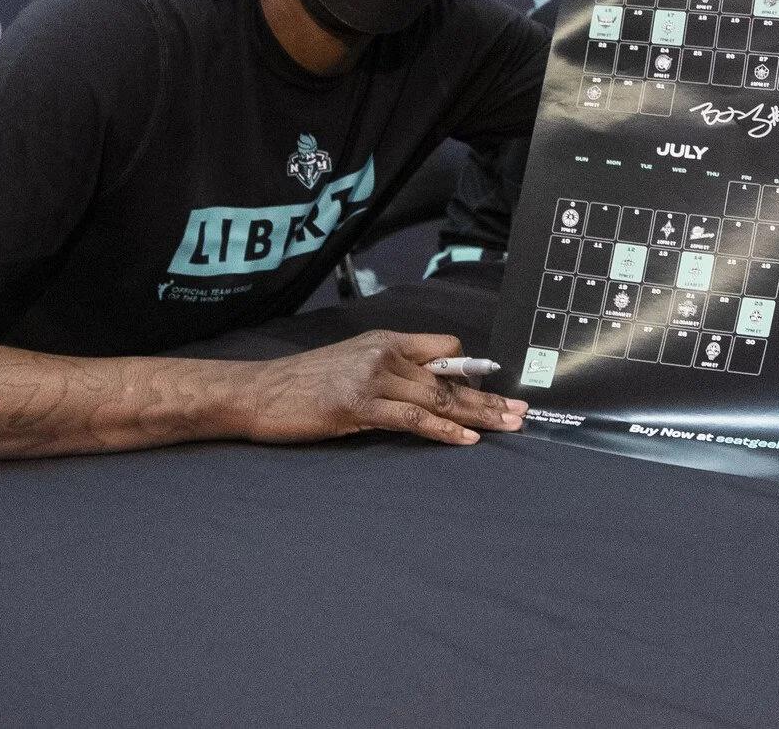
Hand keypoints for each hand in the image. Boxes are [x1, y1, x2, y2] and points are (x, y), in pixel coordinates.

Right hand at [241, 331, 526, 446]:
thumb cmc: (300, 384)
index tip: (493, 391)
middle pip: (449, 378)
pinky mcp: (360, 406)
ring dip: (479, 415)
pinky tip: (467, 439)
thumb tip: (426, 389)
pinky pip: (413, 419)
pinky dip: (444, 430)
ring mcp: (373, 379)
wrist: (257, 392)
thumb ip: (388, 371)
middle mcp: (384, 354)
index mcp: (384, 340)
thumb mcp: (349, 364)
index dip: (471, 372)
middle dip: (488, 397)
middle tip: (521, 411)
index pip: (443, 349)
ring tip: (509, 425)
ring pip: (438, 398)